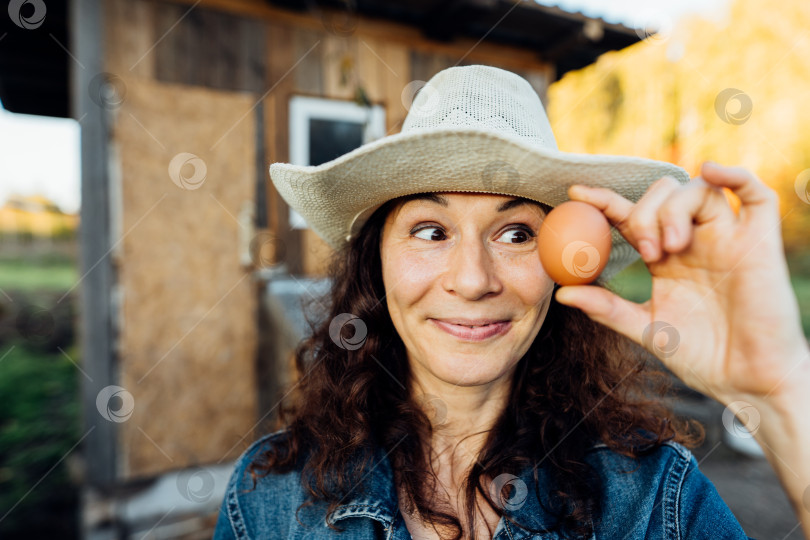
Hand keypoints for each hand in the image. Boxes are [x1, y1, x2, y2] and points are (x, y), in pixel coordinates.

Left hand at [555, 161, 808, 405]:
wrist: (748, 381)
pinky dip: (735, 175)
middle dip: (645, 214)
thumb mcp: (646, 329)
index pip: (629, 215)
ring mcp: (728, 238)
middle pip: (663, 194)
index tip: (574, 193)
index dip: (603, 200)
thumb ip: (607, 308)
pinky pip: (757, 195)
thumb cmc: (702, 357)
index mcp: (664, 257)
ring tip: (671, 248)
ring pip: (698, 189)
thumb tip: (563, 292)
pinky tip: (711, 171)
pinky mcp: (761, 243)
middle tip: (647, 253)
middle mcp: (694, 240)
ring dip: (675, 209)